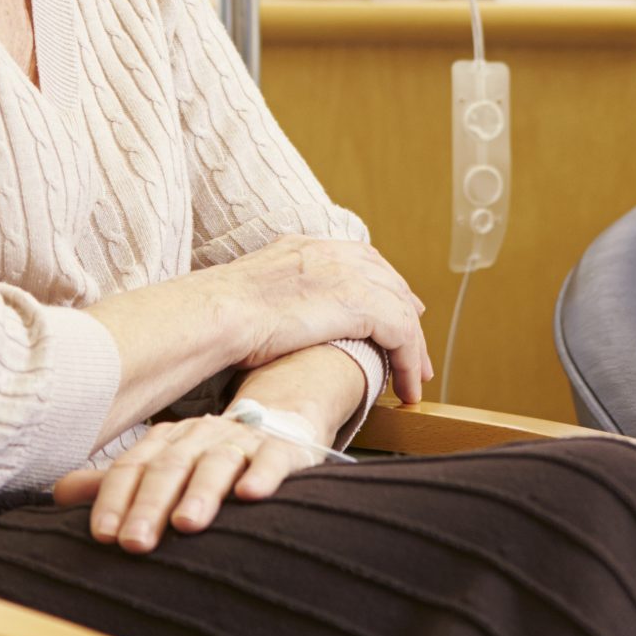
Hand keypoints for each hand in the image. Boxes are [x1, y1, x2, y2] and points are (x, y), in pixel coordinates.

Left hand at [55, 412, 321, 550]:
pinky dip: (263, 476)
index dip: (115, 500)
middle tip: (135, 544)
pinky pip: (273, 459)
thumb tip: (57, 492)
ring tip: (187, 522)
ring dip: (201, 492)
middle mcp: (200, 437)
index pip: (132, 468)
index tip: (102, 536)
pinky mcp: (282, 450)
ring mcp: (242, 441)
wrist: (279, 422)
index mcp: (166, 442)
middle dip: (150, 506)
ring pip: (217, 464)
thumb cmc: (209, 458)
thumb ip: (114, 483)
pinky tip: (252, 495)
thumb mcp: (161, 465)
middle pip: (170, 469)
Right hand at [203, 235, 431, 403]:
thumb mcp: (254, 293)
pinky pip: (402, 334)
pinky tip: (407, 388)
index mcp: (308, 247)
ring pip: (401, 310)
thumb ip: (278, 297)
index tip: (397, 306)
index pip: (361, 260)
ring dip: (413, 348)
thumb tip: (278, 317)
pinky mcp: (360, 304)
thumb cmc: (220, 315)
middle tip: (417, 347)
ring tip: (416, 380)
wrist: (218, 313)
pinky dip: (409, 363)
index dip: (383, 285)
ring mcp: (349, 275)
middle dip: (407, 313)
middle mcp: (334, 254)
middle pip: (389, 282)